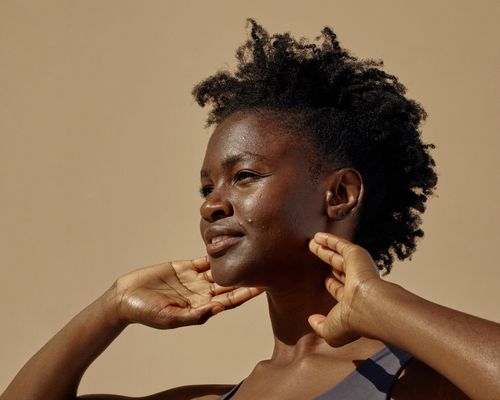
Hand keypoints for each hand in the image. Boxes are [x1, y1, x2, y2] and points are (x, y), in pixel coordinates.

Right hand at [111, 257, 262, 328]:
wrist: (126, 297)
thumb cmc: (146, 313)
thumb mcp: (170, 318)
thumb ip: (194, 315)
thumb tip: (217, 309)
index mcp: (201, 307)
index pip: (229, 300)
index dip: (246, 294)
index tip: (263, 285)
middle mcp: (202, 293)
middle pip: (230, 284)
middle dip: (246, 276)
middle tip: (266, 265)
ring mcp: (194, 279)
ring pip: (220, 269)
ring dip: (234, 262)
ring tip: (252, 251)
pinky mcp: (185, 267)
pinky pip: (205, 259)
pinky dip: (216, 252)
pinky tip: (229, 244)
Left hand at [307, 232, 380, 346]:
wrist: (369, 308)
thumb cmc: (353, 322)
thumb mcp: (331, 331)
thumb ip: (320, 327)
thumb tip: (311, 320)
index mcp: (353, 302)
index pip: (341, 290)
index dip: (332, 285)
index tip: (325, 279)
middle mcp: (357, 284)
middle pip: (338, 268)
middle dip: (327, 261)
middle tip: (315, 254)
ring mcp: (358, 268)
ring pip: (338, 255)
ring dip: (325, 248)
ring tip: (312, 241)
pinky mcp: (357, 255)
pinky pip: (340, 244)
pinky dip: (329, 239)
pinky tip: (317, 236)